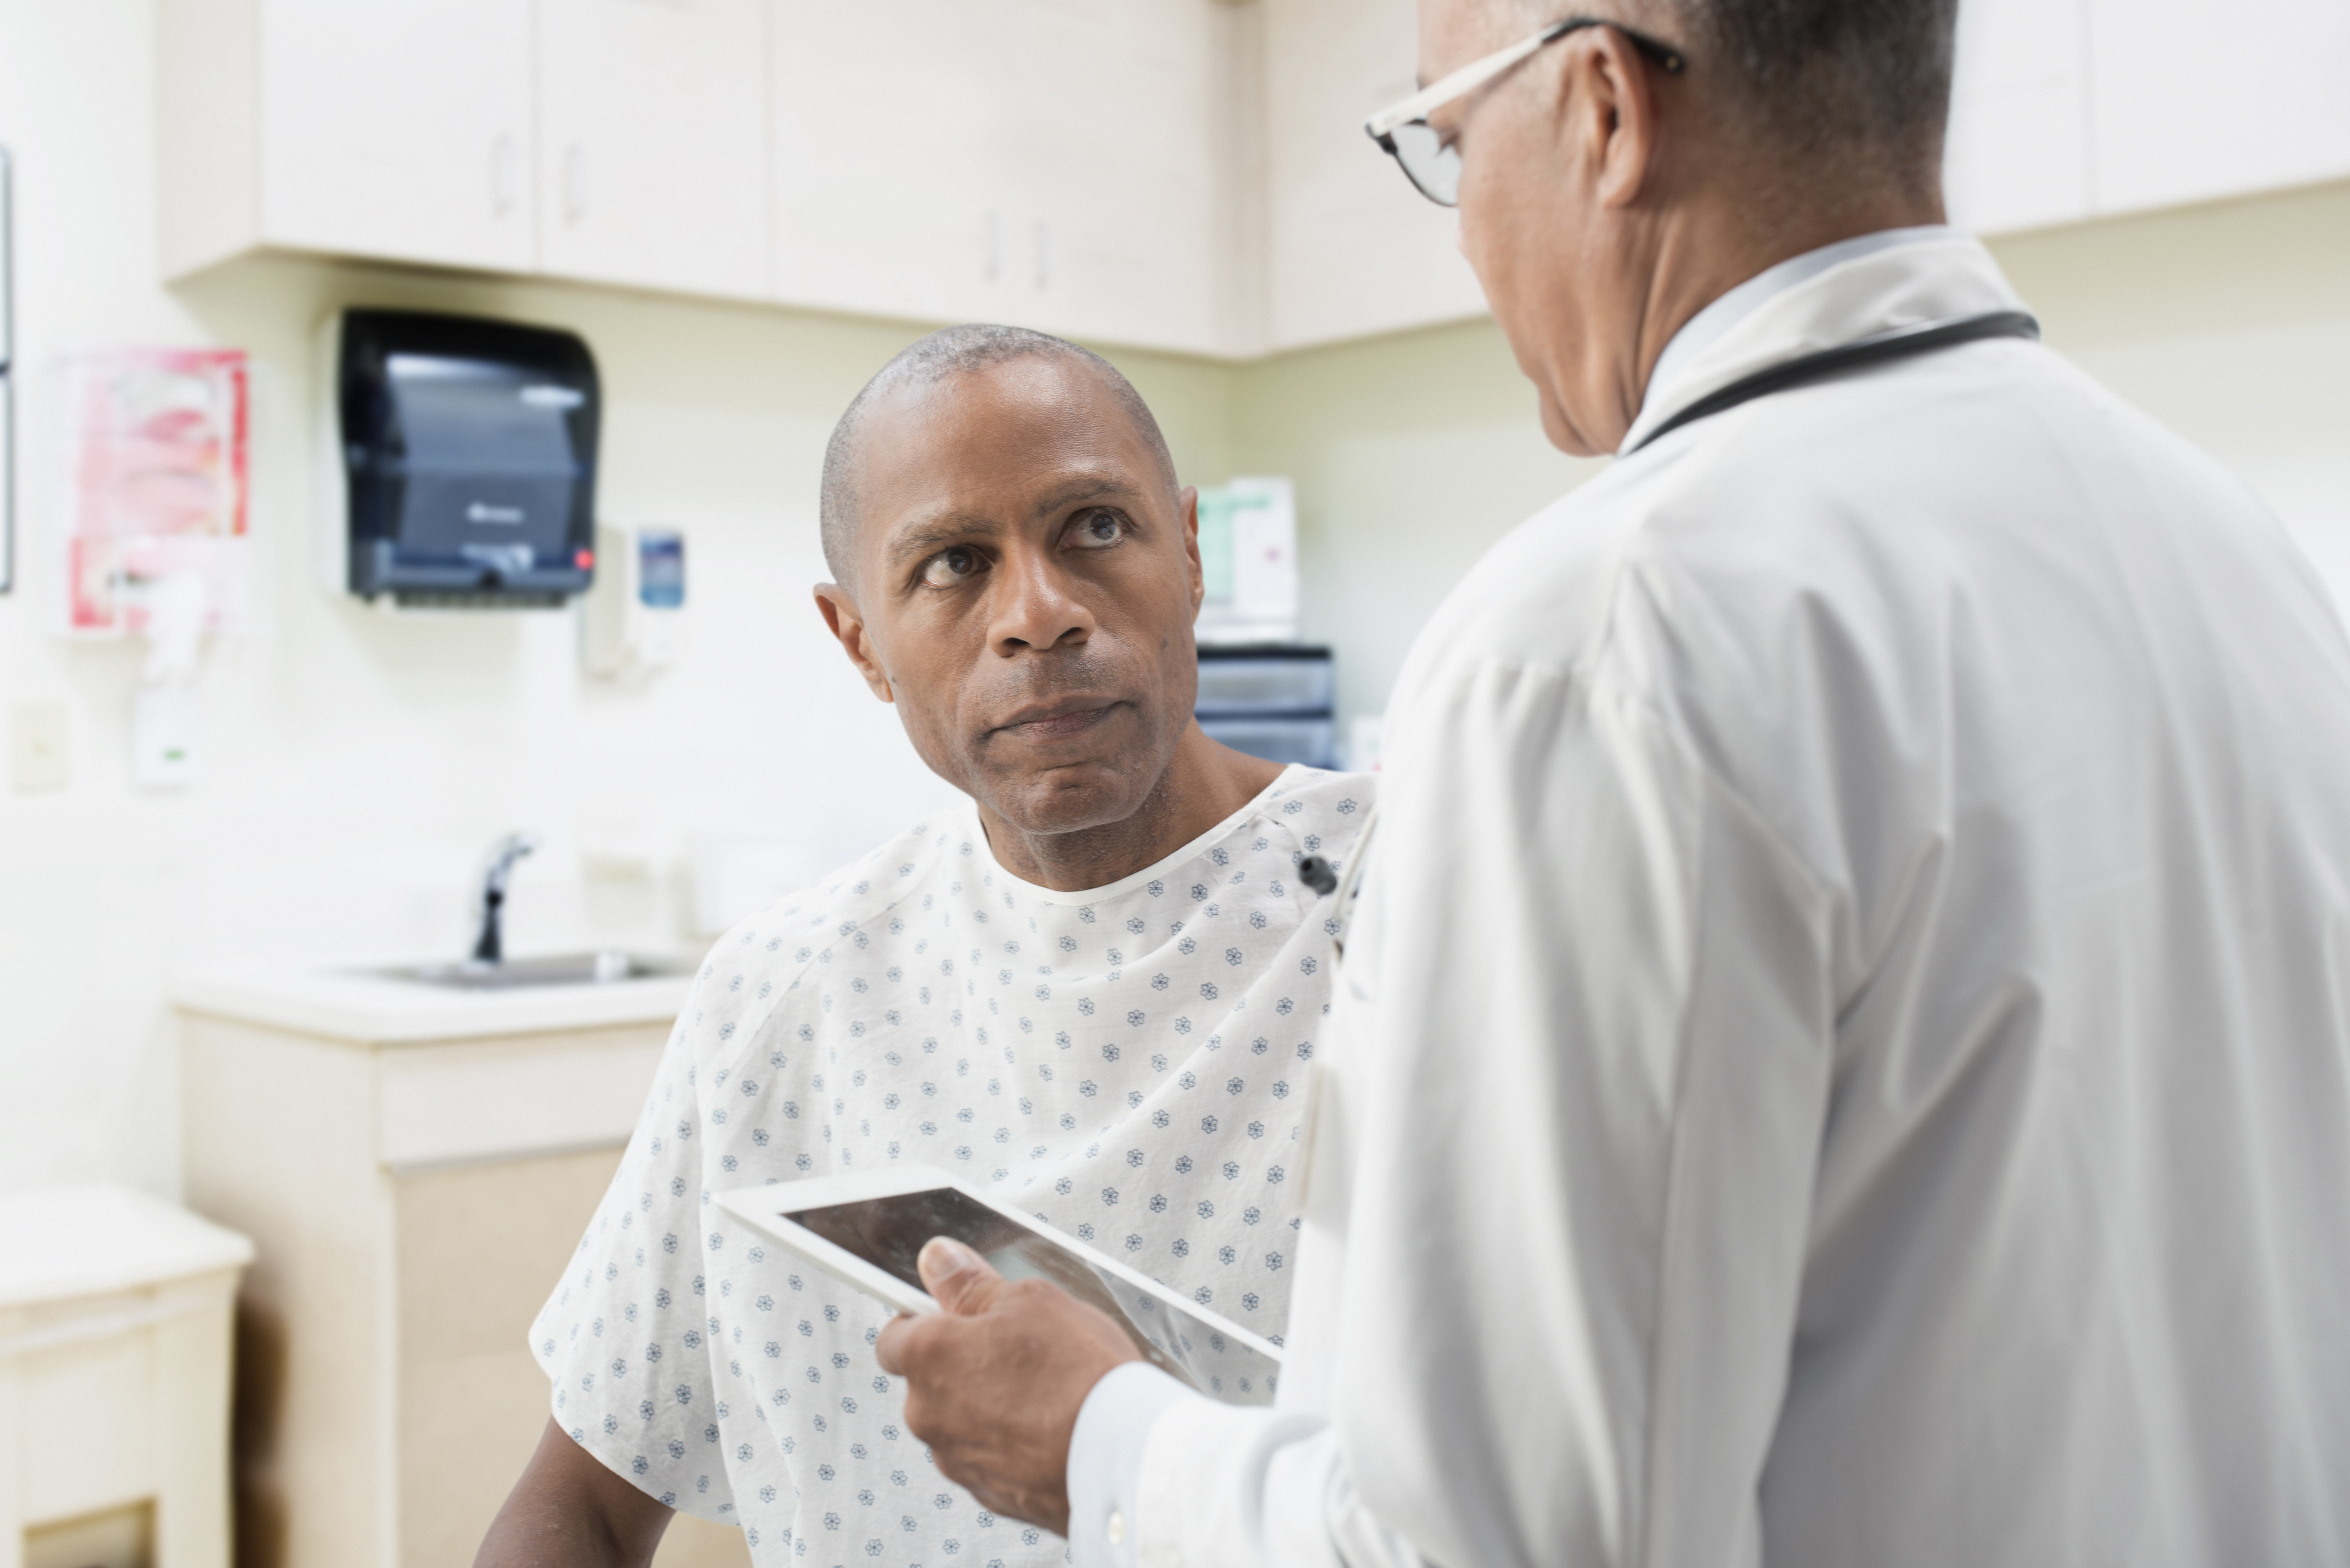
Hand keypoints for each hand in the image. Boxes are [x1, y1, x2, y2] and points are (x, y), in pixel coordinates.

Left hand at [876, 1237, 1141, 1535]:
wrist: (1122, 1455)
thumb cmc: (1079, 1374)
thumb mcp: (1030, 1300)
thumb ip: (971, 1283)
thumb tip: (938, 1260)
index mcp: (927, 1358)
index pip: (895, 1336)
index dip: (927, 1321)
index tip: (957, 1315)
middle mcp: (928, 1414)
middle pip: (931, 1381)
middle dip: (964, 1364)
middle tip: (1018, 1349)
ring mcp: (956, 1460)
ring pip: (961, 1421)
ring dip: (988, 1405)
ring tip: (1045, 1392)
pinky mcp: (988, 1494)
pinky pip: (989, 1457)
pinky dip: (1010, 1443)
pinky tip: (1051, 1428)